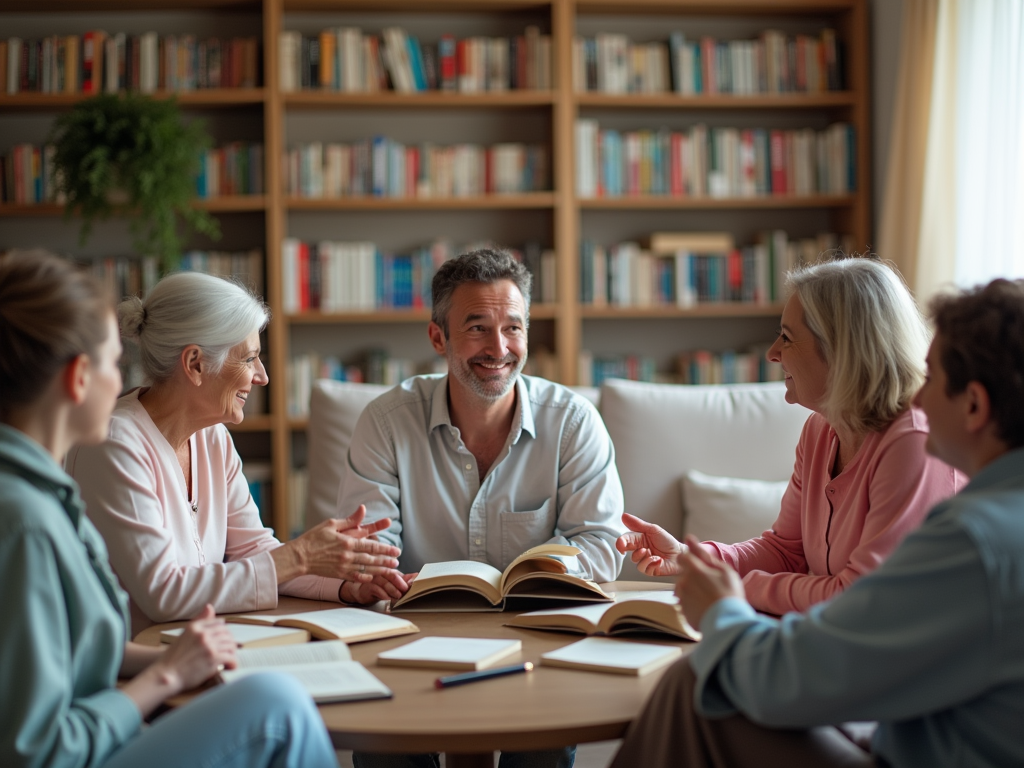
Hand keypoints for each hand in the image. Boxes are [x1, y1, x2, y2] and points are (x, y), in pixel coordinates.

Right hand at [154, 605, 236, 693]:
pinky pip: (231, 657)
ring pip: (231, 645)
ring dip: (232, 653)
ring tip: (229, 660)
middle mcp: (202, 633)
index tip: (224, 640)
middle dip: (230, 642)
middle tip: (229, 651)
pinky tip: (230, 667)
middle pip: (226, 633)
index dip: (224, 632)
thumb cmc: (173, 658)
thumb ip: (199, 621)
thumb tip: (210, 606)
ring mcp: (208, 645)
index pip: (219, 623)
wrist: (165, 676)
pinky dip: (233, 663)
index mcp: (194, 626)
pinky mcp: (213, 658)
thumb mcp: (184, 635)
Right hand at [277, 505, 402, 582]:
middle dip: (386, 560)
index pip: (370, 546)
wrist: (299, 556)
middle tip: (397, 562)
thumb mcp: (331, 524)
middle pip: (371, 559)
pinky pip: (356, 577)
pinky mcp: (338, 574)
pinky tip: (374, 577)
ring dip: (380, 570)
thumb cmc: (314, 538)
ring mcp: (343, 567)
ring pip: (366, 569)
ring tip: (392, 570)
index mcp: (346, 542)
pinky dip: (366, 578)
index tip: (396, 550)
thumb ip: (350, 520)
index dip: (385, 549)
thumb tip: (363, 509)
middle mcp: (347, 556)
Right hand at [342, 572, 416, 604]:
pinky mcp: (367, 587)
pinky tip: (388, 598)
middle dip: (401, 583)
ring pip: (384, 583)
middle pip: (392, 575)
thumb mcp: (392, 580)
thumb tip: (417, 575)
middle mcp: (380, 571)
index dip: (406, 578)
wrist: (361, 591)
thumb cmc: (378, 584)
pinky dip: (383, 594)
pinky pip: (376, 589)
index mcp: (387, 568)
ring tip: (399, 596)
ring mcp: (373, 578)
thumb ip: (404, 578)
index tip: (413, 584)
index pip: (398, 572)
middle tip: (406, 589)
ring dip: (393, 590)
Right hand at [615, 512, 685, 575]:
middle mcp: (639, 549)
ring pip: (634, 559)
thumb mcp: (653, 530)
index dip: (621, 541)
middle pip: (626, 549)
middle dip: (625, 548)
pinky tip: (658, 560)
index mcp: (639, 538)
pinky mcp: (649, 569)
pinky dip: (650, 563)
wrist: (680, 554)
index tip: (621, 543)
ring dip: (643, 556)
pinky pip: (643, 568)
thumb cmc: (668, 542)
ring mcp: (643, 560)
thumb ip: (638, 524)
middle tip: (629, 548)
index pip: (626, 539)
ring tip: (652, 553)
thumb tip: (624, 516)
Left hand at [674, 535, 744, 627]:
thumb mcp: (723, 570)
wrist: (729, 623)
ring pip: (683, 588)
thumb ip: (703, 554)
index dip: (691, 559)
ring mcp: (682, 598)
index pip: (682, 557)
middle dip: (693, 576)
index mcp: (693, 570)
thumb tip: (689, 538)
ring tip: (709, 597)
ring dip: (692, 589)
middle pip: (683, 573)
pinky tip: (706, 606)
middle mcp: (683, 582)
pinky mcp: (683, 612)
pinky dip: (693, 603)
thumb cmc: (729, 594)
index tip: (701, 566)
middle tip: (711, 585)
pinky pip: (685, 603)